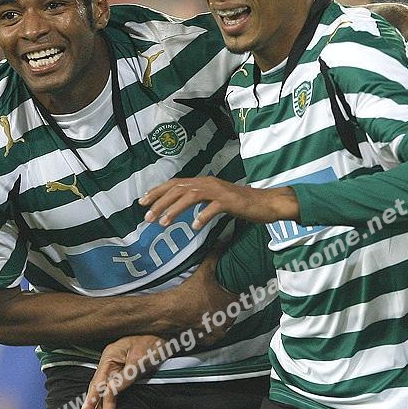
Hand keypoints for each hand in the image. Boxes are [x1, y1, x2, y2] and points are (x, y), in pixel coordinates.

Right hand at [78, 335, 164, 408]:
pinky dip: (109, 401)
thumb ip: (124, 376)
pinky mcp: (124, 373)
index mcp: (110, 355)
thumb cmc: (153, 343)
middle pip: (99, 388)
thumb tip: (110, 391)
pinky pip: (113, 390)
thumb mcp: (139, 360)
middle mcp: (111, 361)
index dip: (93, 401)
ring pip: (105, 391)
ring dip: (101, 408)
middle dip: (95, 408)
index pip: (99, 382)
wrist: (165, 338)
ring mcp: (117, 367)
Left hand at [139, 177, 298, 229]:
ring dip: (175, 209)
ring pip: (191, 196)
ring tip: (163, 223)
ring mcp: (220, 192)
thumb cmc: (240, 203)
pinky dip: (203, 216)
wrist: (266, 203)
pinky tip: (195, 226)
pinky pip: (214, 208)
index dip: (157, 191)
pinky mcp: (231, 202)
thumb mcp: (216, 198)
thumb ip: (200, 198)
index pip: (175, 183)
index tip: (142, 202)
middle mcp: (209, 183)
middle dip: (160, 202)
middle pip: (179, 189)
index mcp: (204, 182)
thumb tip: (180, 204)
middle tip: (147, 217)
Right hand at [171, 249, 238, 343]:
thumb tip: (224, 239)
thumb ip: (216, 254)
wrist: (170, 311)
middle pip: (233, 313)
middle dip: (227, 307)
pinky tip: (203, 320)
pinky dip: (210, 329)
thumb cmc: (189, 292)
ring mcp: (217, 332)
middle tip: (220, 299)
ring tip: (211, 309)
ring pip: (223, 325)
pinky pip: (213, 335)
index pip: (244, 301)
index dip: (239, 295)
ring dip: (219, 319)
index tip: (236, 291)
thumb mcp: (204, 270)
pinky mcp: (206, 339)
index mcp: (231, 305)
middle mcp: (227, 321)